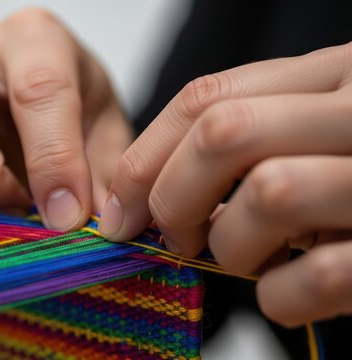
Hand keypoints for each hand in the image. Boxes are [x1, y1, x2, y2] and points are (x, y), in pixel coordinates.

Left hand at [99, 42, 351, 325]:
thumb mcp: (311, 135)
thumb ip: (245, 142)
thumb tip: (142, 194)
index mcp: (333, 75)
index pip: (207, 97)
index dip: (146, 157)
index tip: (122, 208)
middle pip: (224, 133)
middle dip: (174, 197)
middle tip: (176, 238)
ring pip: (268, 195)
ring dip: (232, 247)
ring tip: (247, 260)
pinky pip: (316, 276)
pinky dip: (280, 297)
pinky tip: (291, 292)